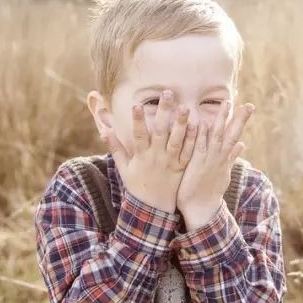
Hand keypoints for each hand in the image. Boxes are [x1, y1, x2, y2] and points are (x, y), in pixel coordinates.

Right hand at [102, 90, 195, 213]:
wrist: (153, 209)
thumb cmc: (137, 186)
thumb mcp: (123, 168)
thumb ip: (115, 148)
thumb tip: (104, 131)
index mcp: (141, 156)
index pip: (138, 134)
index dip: (136, 120)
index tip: (136, 104)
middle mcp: (156, 157)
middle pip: (160, 131)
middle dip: (163, 112)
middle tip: (168, 93)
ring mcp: (170, 162)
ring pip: (177, 140)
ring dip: (181, 123)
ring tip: (185, 107)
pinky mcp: (182, 167)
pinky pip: (189, 152)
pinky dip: (193, 139)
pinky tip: (198, 125)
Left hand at [176, 100, 254, 228]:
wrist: (201, 209)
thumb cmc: (209, 190)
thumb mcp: (224, 172)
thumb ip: (232, 157)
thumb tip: (242, 144)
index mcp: (225, 158)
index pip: (234, 136)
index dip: (240, 121)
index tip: (246, 106)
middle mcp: (220, 158)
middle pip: (231, 134)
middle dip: (239, 118)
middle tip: (248, 104)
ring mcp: (209, 160)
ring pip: (217, 136)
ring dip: (222, 120)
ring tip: (226, 104)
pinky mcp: (196, 164)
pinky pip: (199, 146)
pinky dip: (201, 135)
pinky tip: (203, 122)